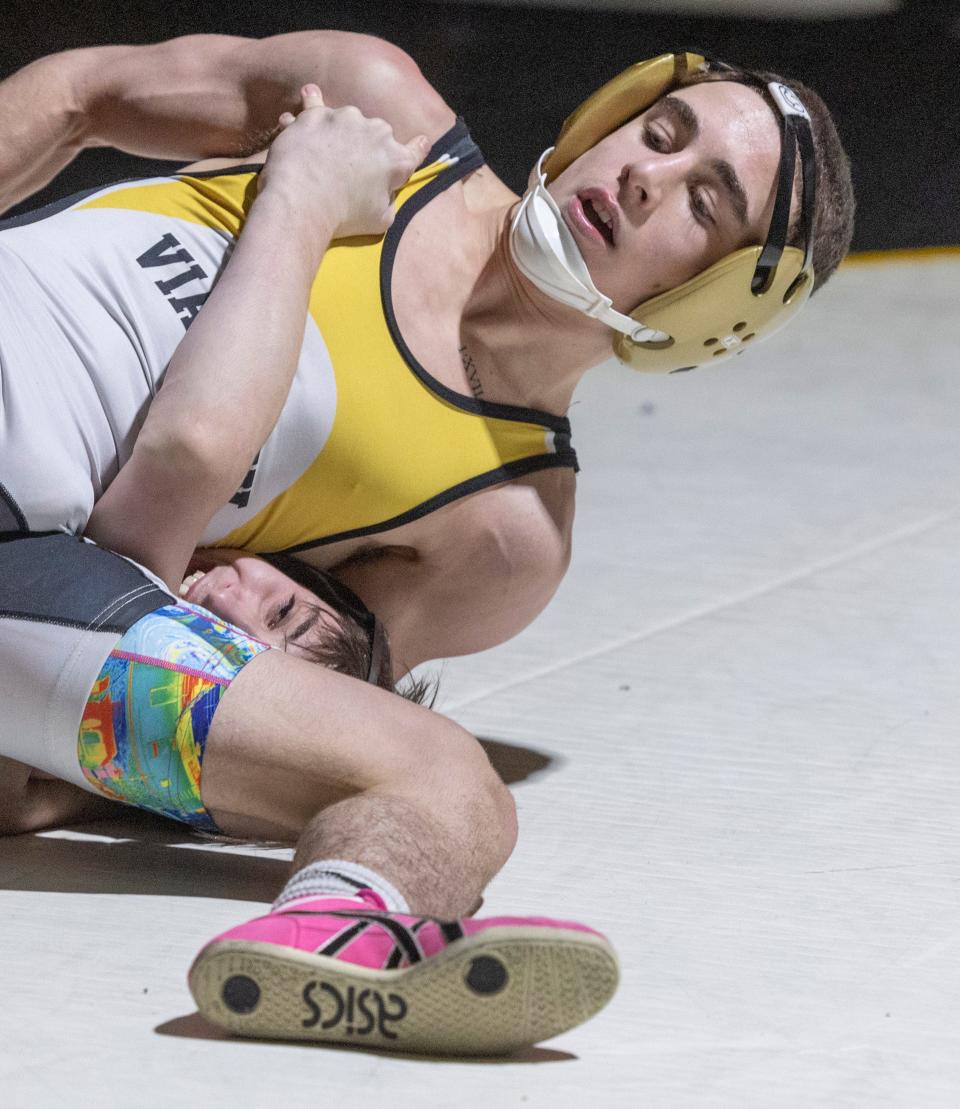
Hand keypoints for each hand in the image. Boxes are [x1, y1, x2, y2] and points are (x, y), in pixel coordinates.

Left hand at [258, 84, 429, 238]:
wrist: (302, 201)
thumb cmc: (344, 216)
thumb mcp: (381, 221)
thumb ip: (388, 201)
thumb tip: (385, 191)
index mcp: (396, 160)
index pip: (416, 151)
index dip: (418, 148)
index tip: (420, 143)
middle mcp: (376, 132)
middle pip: (379, 134)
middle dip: (368, 146)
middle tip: (350, 167)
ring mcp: (345, 118)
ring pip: (346, 119)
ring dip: (337, 130)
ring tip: (321, 148)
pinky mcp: (316, 113)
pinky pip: (313, 103)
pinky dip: (309, 108)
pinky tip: (301, 110)